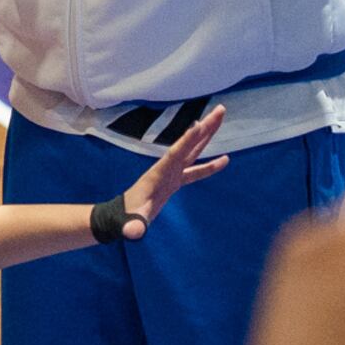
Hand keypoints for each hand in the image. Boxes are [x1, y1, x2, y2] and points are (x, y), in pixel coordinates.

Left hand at [115, 107, 228, 237]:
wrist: (120, 218)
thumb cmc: (126, 220)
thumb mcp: (130, 224)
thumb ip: (133, 227)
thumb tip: (133, 234)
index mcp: (158, 175)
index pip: (176, 154)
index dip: (188, 140)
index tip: (201, 123)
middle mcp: (166, 169)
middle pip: (189, 145)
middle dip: (205, 128)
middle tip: (220, 110)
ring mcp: (171, 174)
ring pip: (193, 152)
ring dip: (207, 137)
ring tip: (219, 120)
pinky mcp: (175, 182)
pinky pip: (196, 170)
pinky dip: (209, 165)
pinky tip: (224, 160)